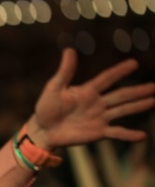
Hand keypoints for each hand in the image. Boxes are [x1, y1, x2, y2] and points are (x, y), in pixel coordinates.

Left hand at [27, 47, 154, 149]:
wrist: (43, 130)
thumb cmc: (46, 107)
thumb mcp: (54, 88)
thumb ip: (64, 71)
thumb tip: (69, 50)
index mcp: (87, 91)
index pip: (106, 79)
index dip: (119, 71)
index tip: (133, 63)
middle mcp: (97, 103)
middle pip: (121, 95)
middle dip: (138, 91)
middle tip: (154, 86)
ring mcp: (99, 117)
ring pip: (123, 110)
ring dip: (139, 106)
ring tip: (153, 100)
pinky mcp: (98, 132)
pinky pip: (116, 133)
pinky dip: (128, 135)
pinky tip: (142, 136)